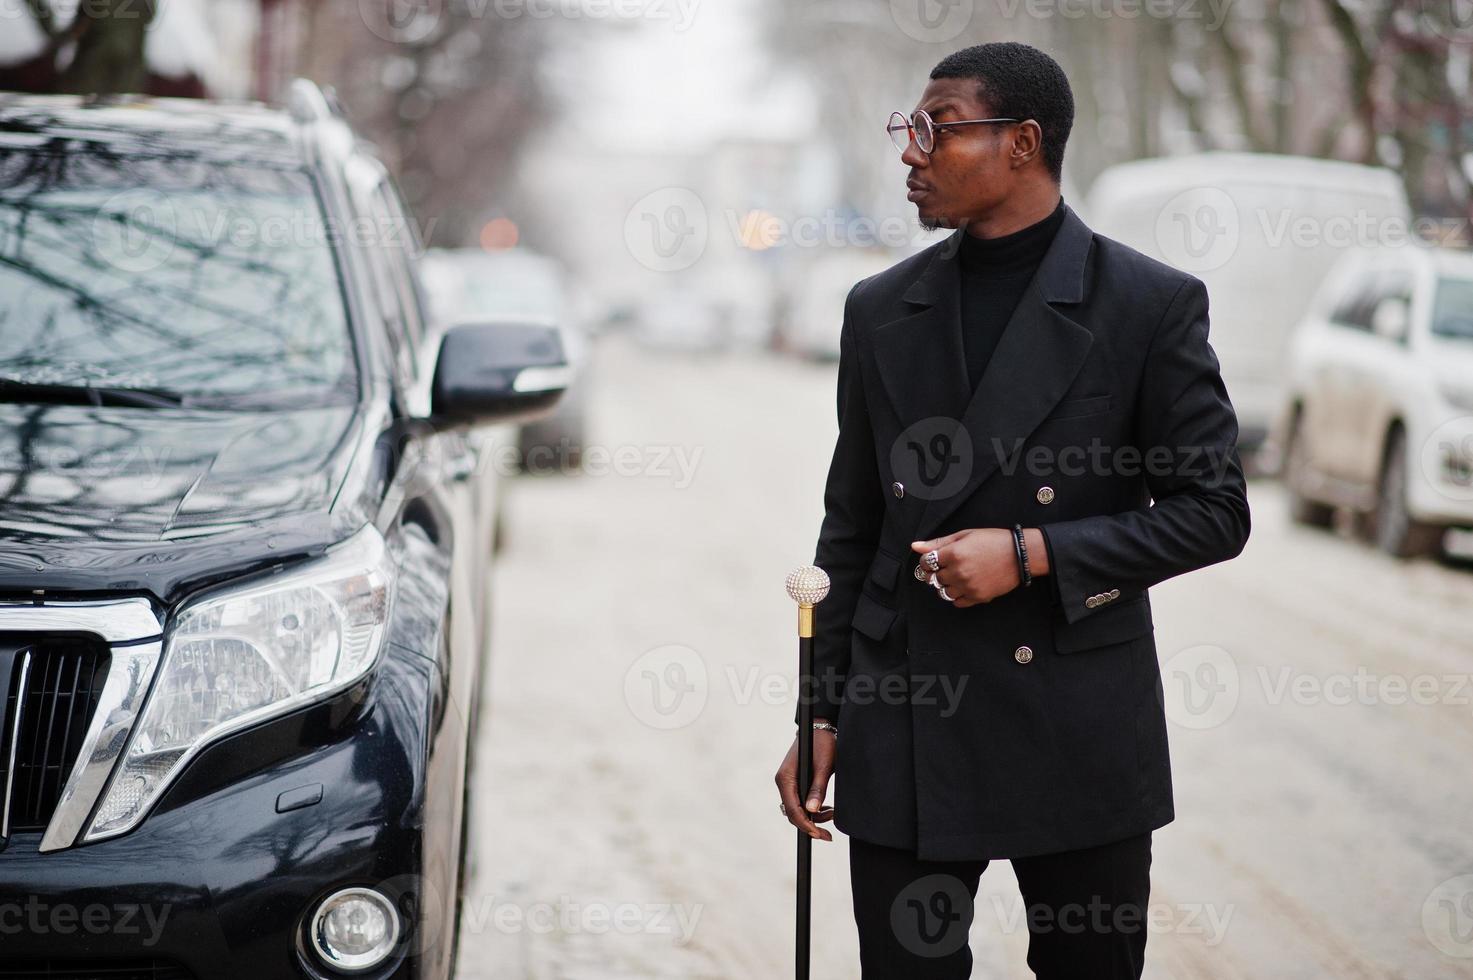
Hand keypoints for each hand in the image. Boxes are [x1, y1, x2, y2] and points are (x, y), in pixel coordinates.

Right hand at [775, 725, 836, 840]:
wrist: (820, 727)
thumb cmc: (822, 743)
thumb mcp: (824, 766)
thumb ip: (818, 788)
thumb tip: (812, 811)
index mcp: (785, 778)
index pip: (793, 810)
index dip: (806, 825)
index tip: (819, 834)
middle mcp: (783, 781)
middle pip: (793, 813)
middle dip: (810, 824)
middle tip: (828, 834)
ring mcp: (788, 782)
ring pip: (797, 809)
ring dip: (814, 816)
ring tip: (832, 813)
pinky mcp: (795, 781)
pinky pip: (800, 801)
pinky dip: (813, 808)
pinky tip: (826, 808)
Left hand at [911, 528, 1034, 606]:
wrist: (1019, 554)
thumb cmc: (993, 541)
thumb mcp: (964, 535)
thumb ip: (938, 543)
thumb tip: (915, 546)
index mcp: (954, 553)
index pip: (926, 562)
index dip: (926, 560)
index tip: (932, 559)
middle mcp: (958, 572)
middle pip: (933, 578)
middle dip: (935, 573)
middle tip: (944, 568)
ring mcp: (968, 586)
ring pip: (943, 592)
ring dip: (945, 585)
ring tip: (956, 576)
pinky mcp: (978, 597)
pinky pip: (957, 602)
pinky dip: (957, 596)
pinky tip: (963, 585)